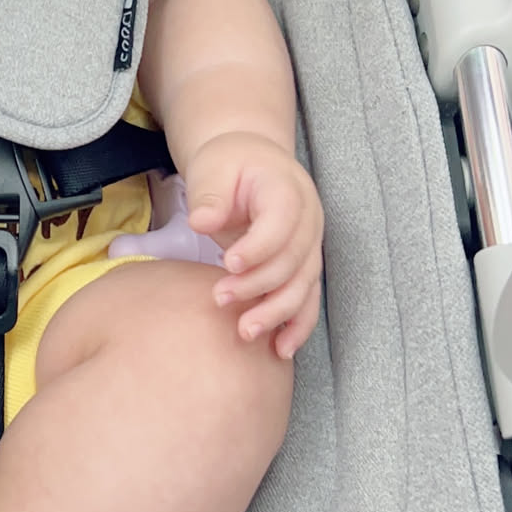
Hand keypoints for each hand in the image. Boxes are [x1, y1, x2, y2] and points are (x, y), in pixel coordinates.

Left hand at [184, 132, 322, 359]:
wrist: (252, 163)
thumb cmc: (230, 164)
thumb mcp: (214, 167)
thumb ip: (210, 194)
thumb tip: (202, 221)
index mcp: (288, 191)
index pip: (282, 224)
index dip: (259, 247)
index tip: (229, 263)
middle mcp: (308, 221)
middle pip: (293, 261)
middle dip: (258, 285)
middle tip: (219, 298)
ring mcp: (310, 246)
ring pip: (303, 286)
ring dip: (276, 312)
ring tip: (245, 331)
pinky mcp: (303, 266)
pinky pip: (307, 299)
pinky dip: (297, 325)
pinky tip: (280, 349)